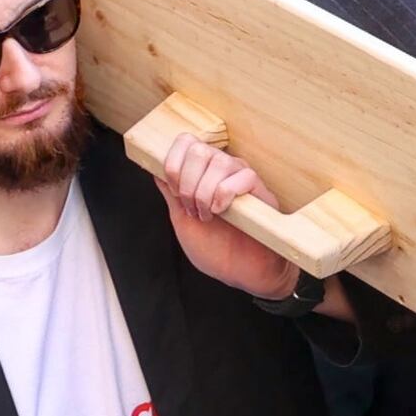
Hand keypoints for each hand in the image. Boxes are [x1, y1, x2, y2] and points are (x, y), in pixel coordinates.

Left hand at [153, 137, 312, 305]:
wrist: (241, 273)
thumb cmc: (216, 250)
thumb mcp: (181, 220)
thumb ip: (170, 193)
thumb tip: (155, 167)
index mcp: (202, 172)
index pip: (185, 142)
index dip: (174, 163)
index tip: (174, 191)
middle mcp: (222, 170)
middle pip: (198, 150)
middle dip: (187, 184)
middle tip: (192, 209)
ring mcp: (241, 178)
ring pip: (219, 162)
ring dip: (205, 193)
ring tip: (208, 215)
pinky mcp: (260, 191)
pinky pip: (244, 176)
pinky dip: (226, 194)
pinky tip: (223, 211)